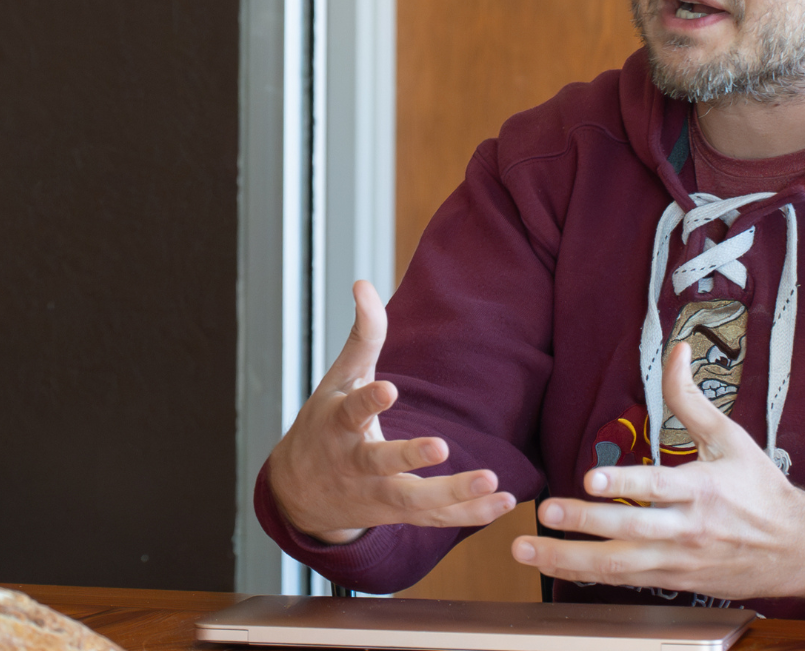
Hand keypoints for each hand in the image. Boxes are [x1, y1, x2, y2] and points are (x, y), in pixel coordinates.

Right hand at [267, 280, 517, 543]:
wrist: (301, 493)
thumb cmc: (325, 426)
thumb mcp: (337, 379)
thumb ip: (361, 335)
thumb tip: (364, 283)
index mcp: (337, 425)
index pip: (352, 411)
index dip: (369, 401)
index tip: (388, 389)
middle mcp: (355, 463)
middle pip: (381, 464)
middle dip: (409, 457)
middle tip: (441, 447)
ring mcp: (376, 494)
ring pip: (412, 501)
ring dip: (451, 495)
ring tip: (490, 480)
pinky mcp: (398, 515)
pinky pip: (435, 520)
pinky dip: (468, 514)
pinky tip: (502, 501)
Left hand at [512, 342, 804, 603]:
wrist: (801, 551)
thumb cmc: (762, 490)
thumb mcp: (732, 439)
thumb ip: (692, 399)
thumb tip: (677, 349)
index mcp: (704, 490)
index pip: (658, 487)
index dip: (623, 483)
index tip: (589, 479)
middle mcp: (689, 529)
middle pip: (631, 529)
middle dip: (584, 523)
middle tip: (544, 512)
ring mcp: (680, 560)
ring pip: (621, 565)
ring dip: (570, 560)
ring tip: (527, 551)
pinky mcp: (675, 581)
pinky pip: (626, 582)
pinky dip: (588, 577)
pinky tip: (555, 568)